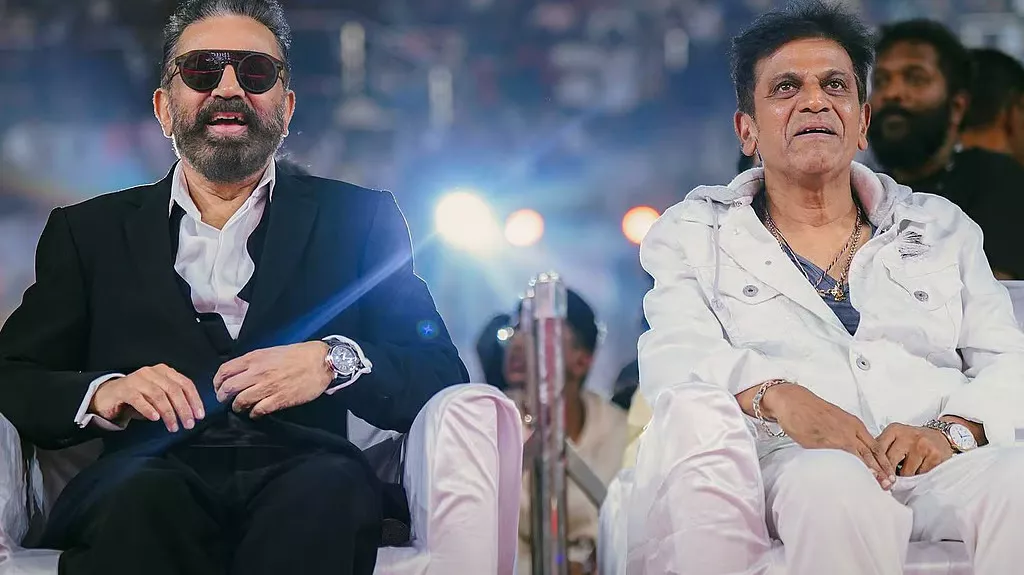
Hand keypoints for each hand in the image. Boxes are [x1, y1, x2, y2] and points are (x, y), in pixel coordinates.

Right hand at [89, 364, 203, 431]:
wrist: (108, 396)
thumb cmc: (138, 397)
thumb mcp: (159, 396)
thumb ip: (174, 400)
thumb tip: (192, 413)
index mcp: (165, 371)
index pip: (185, 384)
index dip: (194, 400)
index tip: (199, 415)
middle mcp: (152, 372)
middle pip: (174, 390)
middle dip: (183, 408)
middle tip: (189, 424)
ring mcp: (137, 379)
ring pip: (158, 395)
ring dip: (168, 412)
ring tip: (173, 426)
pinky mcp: (124, 389)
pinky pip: (138, 399)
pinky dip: (148, 409)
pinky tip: (155, 419)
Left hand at [213, 341, 333, 417]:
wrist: (320, 362)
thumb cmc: (298, 355)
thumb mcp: (271, 351)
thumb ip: (254, 362)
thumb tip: (240, 372)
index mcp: (255, 358)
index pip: (225, 371)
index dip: (217, 382)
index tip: (218, 387)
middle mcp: (258, 372)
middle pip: (228, 388)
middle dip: (222, 397)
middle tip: (225, 400)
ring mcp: (268, 387)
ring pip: (240, 401)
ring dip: (237, 407)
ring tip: (240, 408)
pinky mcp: (279, 399)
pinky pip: (258, 410)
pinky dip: (253, 414)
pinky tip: (255, 413)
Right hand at [766, 384, 896, 488]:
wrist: (793, 401)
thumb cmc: (808, 410)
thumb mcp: (832, 420)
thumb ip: (842, 434)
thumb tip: (845, 450)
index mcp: (853, 423)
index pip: (874, 445)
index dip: (883, 461)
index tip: (889, 474)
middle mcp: (851, 429)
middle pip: (873, 451)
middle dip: (884, 469)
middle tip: (890, 485)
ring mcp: (841, 435)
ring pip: (864, 455)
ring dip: (875, 471)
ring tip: (882, 485)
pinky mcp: (829, 441)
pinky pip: (848, 457)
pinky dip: (859, 467)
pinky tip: (864, 477)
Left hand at [875, 423, 953, 476]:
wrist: (941, 436)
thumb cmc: (914, 439)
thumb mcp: (896, 437)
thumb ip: (883, 447)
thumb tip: (867, 465)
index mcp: (894, 430)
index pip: (878, 449)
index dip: (874, 465)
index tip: (872, 476)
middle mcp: (907, 436)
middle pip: (890, 462)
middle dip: (888, 474)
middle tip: (887, 482)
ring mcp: (922, 445)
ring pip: (906, 472)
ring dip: (905, 476)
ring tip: (908, 472)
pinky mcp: (934, 456)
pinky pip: (921, 474)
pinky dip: (919, 476)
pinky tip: (920, 470)